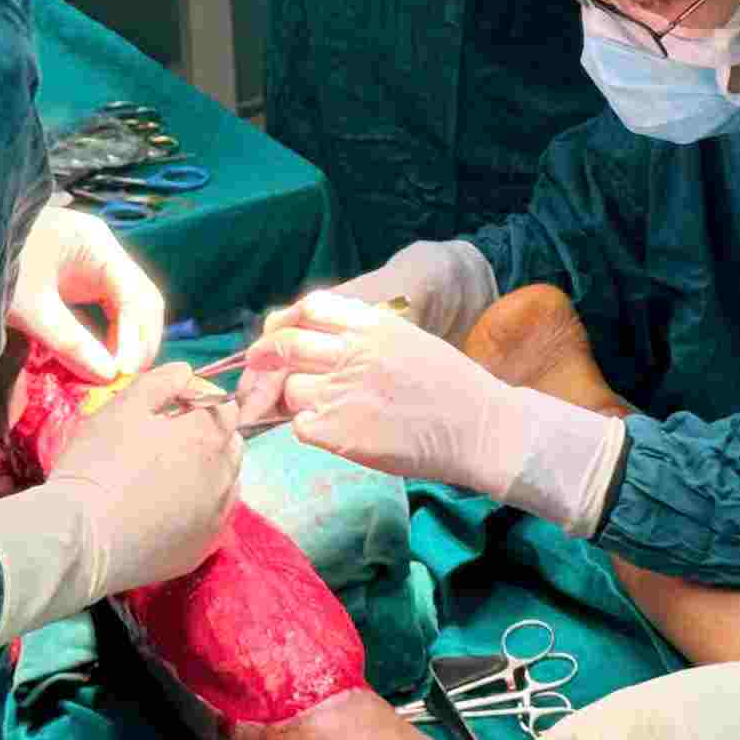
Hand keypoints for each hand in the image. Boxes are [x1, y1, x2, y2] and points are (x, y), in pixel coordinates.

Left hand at [5, 205, 164, 384]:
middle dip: (137, 342)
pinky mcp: (77, 279)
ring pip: (128, 307)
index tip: (122, 375)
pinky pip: (107, 310)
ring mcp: (91, 264)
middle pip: (141, 301)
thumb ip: (70, 342)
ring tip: (112, 377)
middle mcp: (102, 251)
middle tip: (123, 381)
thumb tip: (108, 377)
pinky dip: (108, 337)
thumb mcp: (29, 307)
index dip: (134, 338)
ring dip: (126, 342)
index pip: (136, 296)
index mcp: (96, 245)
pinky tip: (98, 362)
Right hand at [43, 361, 241, 597]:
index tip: (167, 407)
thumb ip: (161, 382)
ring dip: (208, 470)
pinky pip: (213, 518)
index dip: (198, 400)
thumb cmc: (97, 464)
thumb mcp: (122, 408)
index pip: (224, 405)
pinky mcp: (200, 549)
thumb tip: (186, 371)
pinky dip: (200, 506)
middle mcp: (224, 477)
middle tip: (165, 439)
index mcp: (208, 437)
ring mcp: (215, 518)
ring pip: (227, 482)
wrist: (79, 539)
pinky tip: (168, 508)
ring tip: (166, 474)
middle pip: (230, 443)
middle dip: (207, 434)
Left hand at [240, 293, 521, 492]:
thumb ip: (363, 334)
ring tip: (316, 407)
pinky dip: (307, 428)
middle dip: (266, 358)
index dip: (287, 322)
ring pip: (290, 388)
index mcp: (373, 325)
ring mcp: (345, 392)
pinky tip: (330, 429)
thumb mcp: (407, 339)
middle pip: (285, 345)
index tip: (279, 336)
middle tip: (260, 370)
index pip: (310, 308)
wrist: (479, 428)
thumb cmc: (448, 386)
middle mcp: (354, 352)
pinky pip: (300, 425)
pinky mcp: (340, 431)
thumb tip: (314, 337)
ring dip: (293, 398)